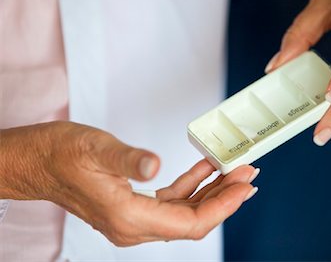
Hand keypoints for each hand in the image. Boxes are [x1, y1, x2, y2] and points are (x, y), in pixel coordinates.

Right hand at [0, 122, 257, 245]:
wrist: (38, 160)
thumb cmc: (61, 154)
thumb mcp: (96, 149)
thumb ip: (128, 160)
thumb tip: (154, 166)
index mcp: (127, 217)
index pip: (189, 224)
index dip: (222, 207)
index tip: (245, 187)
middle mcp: (132, 225)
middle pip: (192, 222)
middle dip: (224, 199)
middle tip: (248, 174)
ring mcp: (133, 217)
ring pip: (183, 212)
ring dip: (211, 192)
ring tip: (233, 171)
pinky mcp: (132, 205)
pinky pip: (171, 201)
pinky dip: (191, 185)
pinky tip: (204, 168)